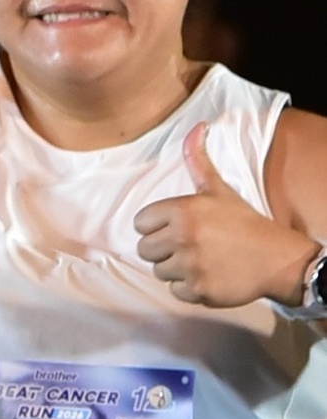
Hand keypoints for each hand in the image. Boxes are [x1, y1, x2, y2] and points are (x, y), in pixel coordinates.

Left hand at [134, 124, 312, 311]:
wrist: (276, 258)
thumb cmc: (244, 222)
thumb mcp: (219, 190)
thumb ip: (199, 161)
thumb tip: (196, 127)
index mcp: (183, 210)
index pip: (140, 224)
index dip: (157, 227)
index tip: (179, 228)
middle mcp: (182, 237)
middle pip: (144, 250)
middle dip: (163, 249)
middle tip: (190, 245)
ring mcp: (189, 266)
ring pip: (159, 271)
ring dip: (175, 269)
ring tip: (202, 259)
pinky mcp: (197, 290)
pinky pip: (175, 291)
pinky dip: (189, 287)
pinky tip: (209, 275)